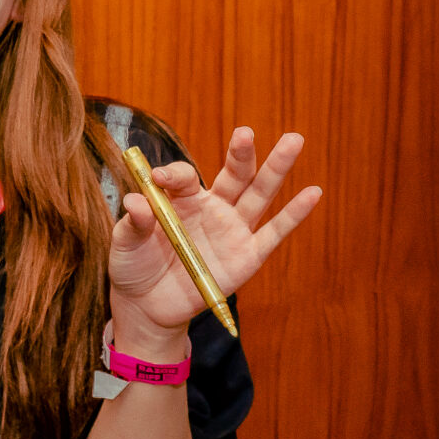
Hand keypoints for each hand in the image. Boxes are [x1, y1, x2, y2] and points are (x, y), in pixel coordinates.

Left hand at [109, 127, 321, 345]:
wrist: (147, 306)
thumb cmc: (134, 267)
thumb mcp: (125, 245)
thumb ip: (133, 223)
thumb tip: (135, 201)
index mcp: (181, 200)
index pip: (185, 177)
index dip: (173, 175)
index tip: (158, 177)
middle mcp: (212, 208)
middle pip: (233, 175)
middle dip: (241, 153)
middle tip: (245, 132)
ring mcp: (233, 230)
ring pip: (259, 194)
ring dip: (276, 168)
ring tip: (294, 140)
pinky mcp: (248, 256)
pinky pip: (274, 233)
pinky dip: (294, 213)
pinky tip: (313, 192)